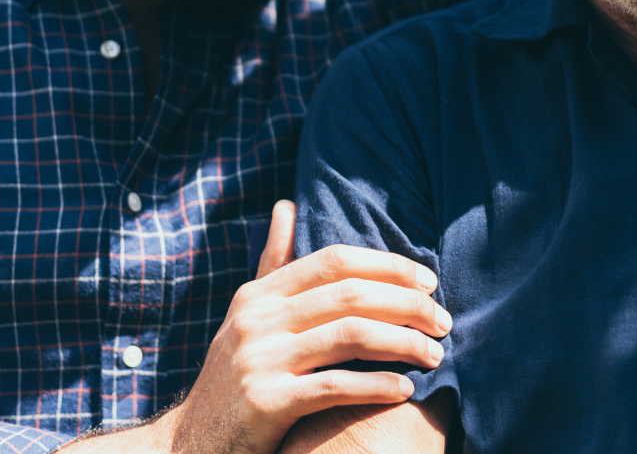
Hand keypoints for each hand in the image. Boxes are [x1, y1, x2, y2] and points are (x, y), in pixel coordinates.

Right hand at [85, 202, 448, 453]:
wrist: (192, 442)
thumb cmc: (234, 376)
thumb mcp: (247, 317)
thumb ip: (273, 265)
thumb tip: (286, 206)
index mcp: (259, 295)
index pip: (335, 261)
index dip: (388, 265)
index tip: (428, 281)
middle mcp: (257, 321)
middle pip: (351, 295)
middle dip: (408, 305)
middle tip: (444, 322)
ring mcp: (259, 361)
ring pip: (350, 336)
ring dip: (404, 343)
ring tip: (435, 355)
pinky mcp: (265, 403)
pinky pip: (335, 386)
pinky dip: (377, 385)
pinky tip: (405, 389)